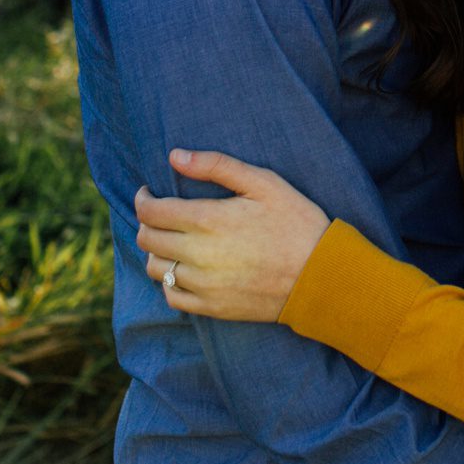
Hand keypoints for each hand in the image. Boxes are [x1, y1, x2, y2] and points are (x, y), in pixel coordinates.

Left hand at [132, 149, 331, 321]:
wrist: (321, 276)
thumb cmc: (296, 223)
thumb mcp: (264, 183)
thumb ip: (217, 165)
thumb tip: (175, 156)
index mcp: (208, 220)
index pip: (151, 211)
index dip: (143, 199)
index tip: (148, 193)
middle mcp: (198, 255)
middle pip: (147, 238)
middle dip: (147, 222)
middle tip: (161, 214)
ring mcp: (203, 285)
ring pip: (155, 268)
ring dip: (157, 250)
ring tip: (173, 240)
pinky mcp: (212, 307)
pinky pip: (171, 295)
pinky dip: (169, 281)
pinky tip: (183, 269)